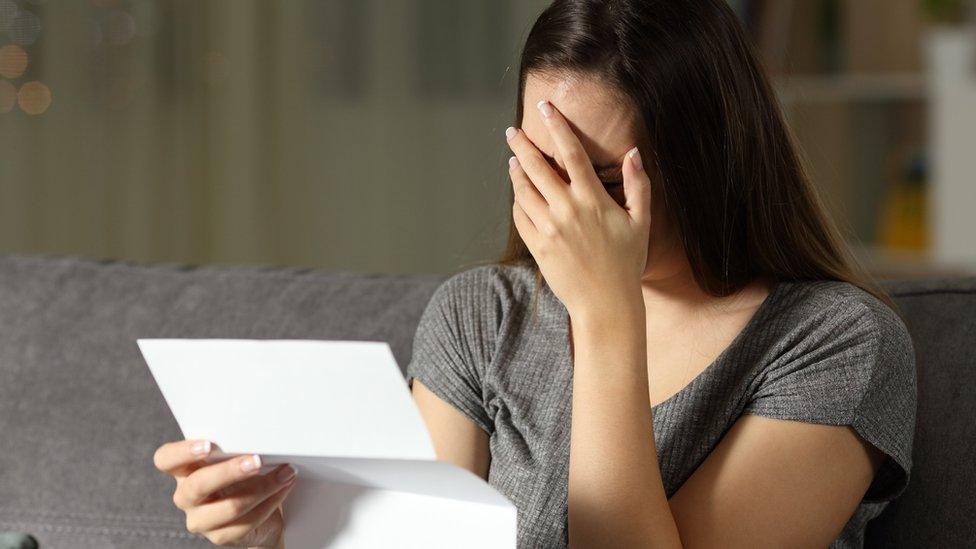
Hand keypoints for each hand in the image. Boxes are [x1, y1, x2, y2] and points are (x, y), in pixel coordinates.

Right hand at [154, 439, 297, 547]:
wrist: (260, 511)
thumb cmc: (244, 476)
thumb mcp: (234, 457)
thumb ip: (233, 447)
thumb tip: (257, 432)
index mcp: (184, 469)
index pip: (166, 459)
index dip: (182, 452)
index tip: (208, 445)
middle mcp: (186, 496)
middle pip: (198, 485)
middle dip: (231, 471)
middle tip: (257, 460)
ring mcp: (200, 520)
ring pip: (229, 507)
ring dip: (263, 488)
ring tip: (285, 473)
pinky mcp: (220, 537)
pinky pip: (247, 522)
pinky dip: (271, 502)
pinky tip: (283, 488)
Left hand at [506, 100, 650, 316]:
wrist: (605, 303)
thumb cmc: (626, 263)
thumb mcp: (640, 222)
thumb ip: (637, 185)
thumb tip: (633, 153)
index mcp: (592, 199)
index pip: (571, 153)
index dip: (557, 126)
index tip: (546, 108)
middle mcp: (567, 210)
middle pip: (536, 167)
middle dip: (522, 145)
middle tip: (512, 131)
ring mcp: (548, 229)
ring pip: (523, 190)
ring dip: (516, 172)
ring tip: (513, 160)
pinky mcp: (537, 246)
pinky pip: (520, 216)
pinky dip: (517, 202)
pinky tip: (519, 195)